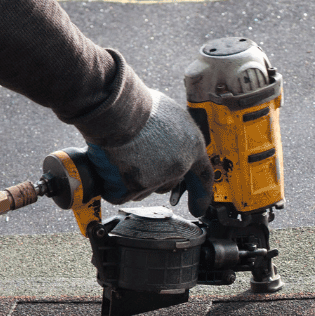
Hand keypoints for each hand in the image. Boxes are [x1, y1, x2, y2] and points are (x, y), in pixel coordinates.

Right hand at [85, 87, 208, 202]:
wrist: (120, 111)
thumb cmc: (141, 106)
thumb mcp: (170, 113)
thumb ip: (176, 133)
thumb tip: (170, 139)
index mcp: (192, 147)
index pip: (203, 176)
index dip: (201, 194)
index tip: (199, 208)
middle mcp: (179, 166)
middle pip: (168, 184)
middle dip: (154, 176)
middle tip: (137, 157)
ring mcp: (159, 178)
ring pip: (144, 190)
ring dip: (132, 179)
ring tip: (122, 153)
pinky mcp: (137, 186)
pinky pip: (121, 194)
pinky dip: (113, 185)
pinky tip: (111, 167)